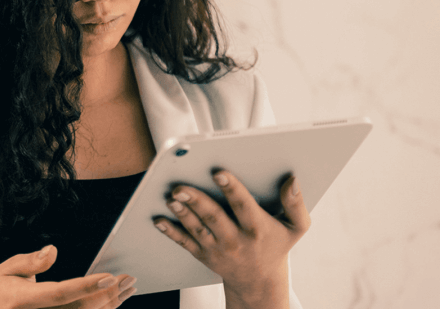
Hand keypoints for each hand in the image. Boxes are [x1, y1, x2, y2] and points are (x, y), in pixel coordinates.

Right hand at [0, 245, 136, 308]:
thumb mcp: (5, 270)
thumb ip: (30, 262)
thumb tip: (52, 250)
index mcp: (26, 299)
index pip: (62, 292)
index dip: (88, 287)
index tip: (109, 277)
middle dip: (109, 295)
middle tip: (128, 279)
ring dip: (110, 304)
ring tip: (127, 289)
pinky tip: (112, 303)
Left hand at [153, 170, 309, 307]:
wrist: (259, 282)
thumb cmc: (276, 246)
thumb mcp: (295, 229)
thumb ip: (296, 204)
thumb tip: (292, 180)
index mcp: (257, 228)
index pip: (243, 206)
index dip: (232, 189)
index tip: (219, 173)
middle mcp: (235, 239)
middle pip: (214, 217)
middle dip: (197, 201)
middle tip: (181, 187)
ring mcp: (217, 248)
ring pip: (197, 229)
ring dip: (182, 214)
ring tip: (172, 198)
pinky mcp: (203, 254)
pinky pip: (185, 242)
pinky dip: (171, 231)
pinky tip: (159, 219)